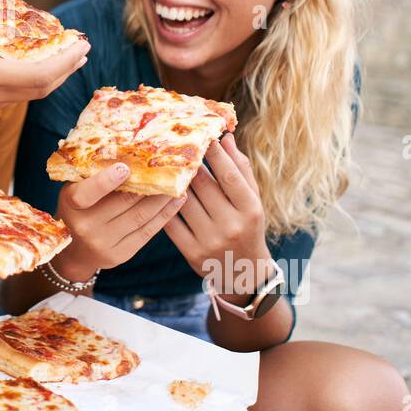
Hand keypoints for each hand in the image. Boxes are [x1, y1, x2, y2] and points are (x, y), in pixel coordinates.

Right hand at [0, 0, 89, 137]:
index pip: (40, 75)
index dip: (65, 60)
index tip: (83, 44)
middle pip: (39, 87)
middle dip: (64, 67)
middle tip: (80, 48)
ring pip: (23, 93)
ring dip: (45, 74)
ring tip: (55, 54)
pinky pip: (4, 94)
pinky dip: (20, 77)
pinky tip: (13, 61)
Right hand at [51, 162, 186, 283]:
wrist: (76, 249)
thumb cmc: (79, 207)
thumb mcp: (75, 188)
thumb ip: (93, 172)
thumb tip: (128, 148)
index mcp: (70, 205)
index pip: (86, 194)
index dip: (106, 181)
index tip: (125, 167)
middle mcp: (85, 226)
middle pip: (123, 202)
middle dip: (149, 183)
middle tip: (169, 165)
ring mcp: (103, 243)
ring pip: (140, 216)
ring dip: (163, 198)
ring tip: (179, 181)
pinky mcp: (121, 254)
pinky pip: (147, 231)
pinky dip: (165, 214)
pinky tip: (177, 200)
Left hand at [164, 135, 272, 296]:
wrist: (244, 272)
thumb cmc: (247, 226)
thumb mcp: (252, 199)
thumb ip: (241, 169)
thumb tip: (226, 138)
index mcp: (250, 209)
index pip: (229, 175)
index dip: (214, 154)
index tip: (203, 137)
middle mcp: (232, 225)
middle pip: (202, 185)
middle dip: (189, 163)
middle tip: (177, 146)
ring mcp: (210, 240)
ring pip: (183, 201)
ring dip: (173, 181)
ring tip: (165, 164)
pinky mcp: (192, 252)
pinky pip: (171, 222)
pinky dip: (163, 205)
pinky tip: (158, 191)